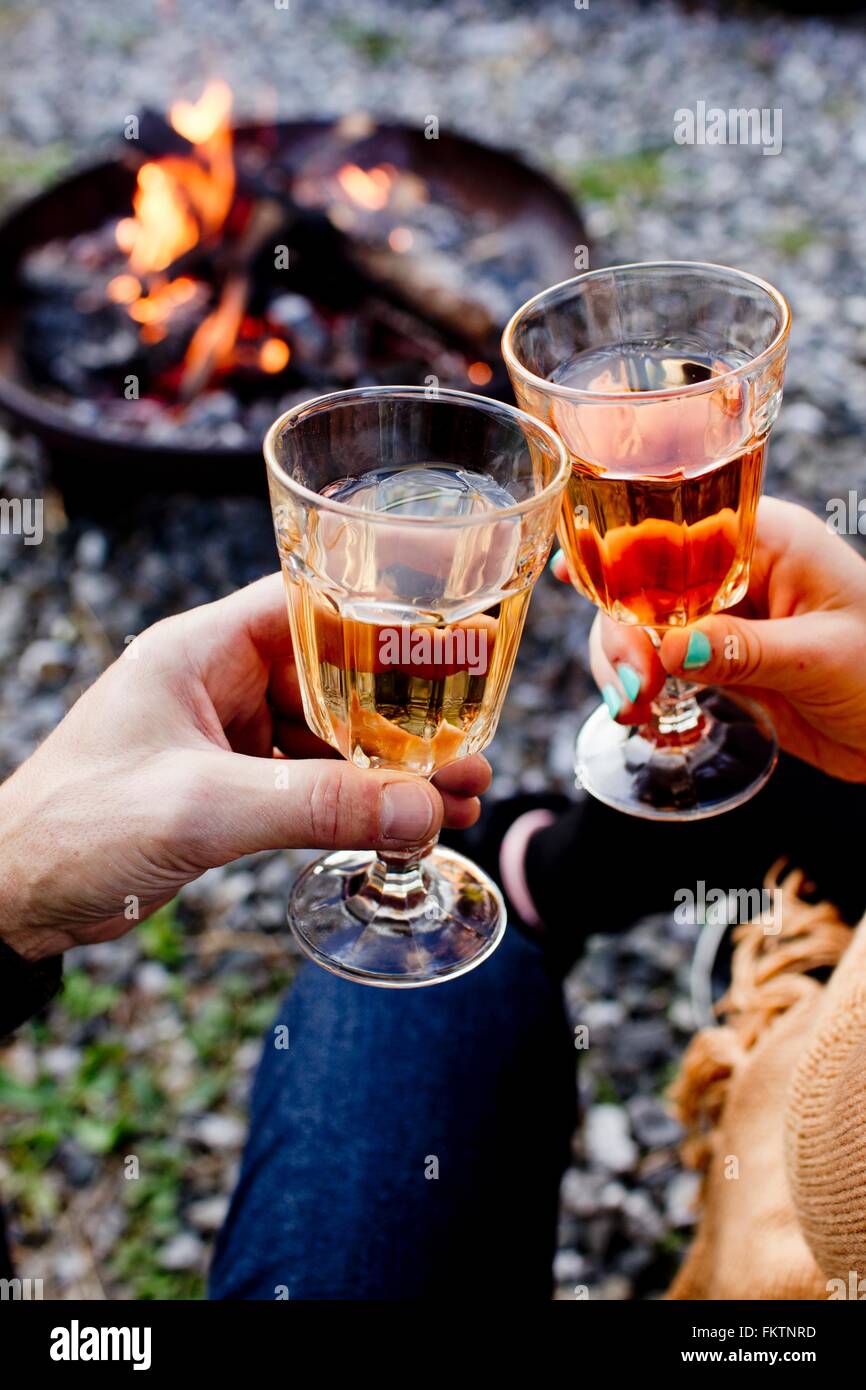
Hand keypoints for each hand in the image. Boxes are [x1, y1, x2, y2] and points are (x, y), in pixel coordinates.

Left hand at [0, 575, 489, 960]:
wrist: (12, 900)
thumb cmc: (77, 828)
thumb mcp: (203, 807)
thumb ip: (315, 805)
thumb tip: (420, 808)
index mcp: (203, 651)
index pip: (310, 606)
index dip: (381, 622)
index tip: (449, 646)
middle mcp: (220, 683)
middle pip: (336, 678)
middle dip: (404, 718)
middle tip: (469, 750)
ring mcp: (227, 736)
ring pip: (330, 737)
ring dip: (389, 769)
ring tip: (459, 798)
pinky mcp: (229, 788)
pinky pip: (310, 783)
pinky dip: (357, 804)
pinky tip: (404, 826)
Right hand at [554, 497, 865, 782]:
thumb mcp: (821, 658)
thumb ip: (745, 651)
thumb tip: (670, 648)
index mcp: (769, 541)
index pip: (678, 527)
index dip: (624, 553)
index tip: (580, 582)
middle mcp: (738, 571)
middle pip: (645, 581)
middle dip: (623, 630)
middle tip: (631, 685)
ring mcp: (726, 616)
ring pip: (642, 625)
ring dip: (623, 664)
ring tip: (631, 710)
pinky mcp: (721, 661)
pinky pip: (661, 663)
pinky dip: (640, 687)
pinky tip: (638, 713)